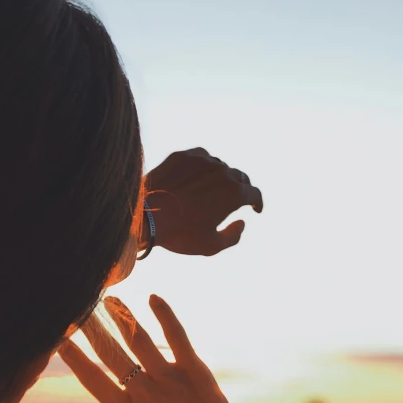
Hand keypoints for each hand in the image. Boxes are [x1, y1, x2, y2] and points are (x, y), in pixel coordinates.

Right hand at [58, 295, 250, 402]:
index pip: (92, 379)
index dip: (74, 358)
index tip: (60, 341)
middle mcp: (143, 392)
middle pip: (110, 353)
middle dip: (92, 330)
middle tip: (79, 310)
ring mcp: (168, 379)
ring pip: (139, 339)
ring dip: (122, 316)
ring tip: (110, 299)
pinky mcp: (194, 370)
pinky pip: (177, 336)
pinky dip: (165, 315)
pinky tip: (154, 298)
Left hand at [143, 148, 262, 256]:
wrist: (144, 216)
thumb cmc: (179, 234)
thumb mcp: (210, 246)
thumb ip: (233, 236)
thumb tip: (242, 223)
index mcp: (234, 193)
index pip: (254, 194)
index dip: (257, 203)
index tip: (255, 209)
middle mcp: (222, 172)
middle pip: (239, 177)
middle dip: (241, 189)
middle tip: (235, 199)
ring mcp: (202, 161)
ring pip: (219, 166)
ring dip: (220, 177)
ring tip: (212, 189)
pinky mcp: (183, 156)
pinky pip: (201, 158)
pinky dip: (203, 167)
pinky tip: (197, 178)